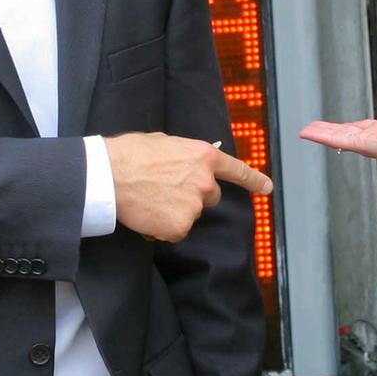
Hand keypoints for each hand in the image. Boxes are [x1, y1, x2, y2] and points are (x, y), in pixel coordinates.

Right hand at [106, 134, 272, 242]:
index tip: (267, 188)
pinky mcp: (180, 227)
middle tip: (165, 190)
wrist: (109, 175)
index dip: (253, 180)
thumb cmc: (130, 154)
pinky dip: (162, 229)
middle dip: (193, 197)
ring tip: (149, 200)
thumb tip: (186, 165)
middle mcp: (205, 182)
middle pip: (210, 198)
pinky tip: (147, 214)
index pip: (236, 170)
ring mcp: (194, 206)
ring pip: (190, 215)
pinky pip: (175, 232)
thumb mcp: (165, 143)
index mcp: (204, 156)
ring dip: (174, 212)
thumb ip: (185, 156)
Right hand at [299, 82, 376, 200]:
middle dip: (328, 131)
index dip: (346, 128)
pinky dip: (320, 136)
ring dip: (320, 134)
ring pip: (336, 138)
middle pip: (344, 134)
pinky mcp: (359, 144)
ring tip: (304, 131)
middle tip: (312, 129)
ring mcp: (364, 143)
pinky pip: (336, 140)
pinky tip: (307, 133)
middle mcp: (372, 139)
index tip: (336, 127)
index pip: (360, 129)